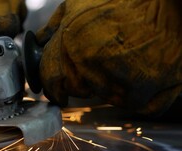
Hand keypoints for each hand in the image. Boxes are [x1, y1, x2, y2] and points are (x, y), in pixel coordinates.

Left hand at [36, 0, 181, 114]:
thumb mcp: (78, 4)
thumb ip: (54, 29)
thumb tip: (35, 44)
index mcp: (73, 44)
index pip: (51, 80)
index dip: (52, 87)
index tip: (57, 92)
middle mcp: (94, 65)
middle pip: (79, 90)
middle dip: (83, 82)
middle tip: (100, 64)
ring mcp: (122, 81)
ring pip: (108, 99)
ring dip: (113, 85)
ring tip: (126, 58)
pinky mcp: (150, 91)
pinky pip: (139, 105)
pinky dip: (141, 93)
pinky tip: (145, 70)